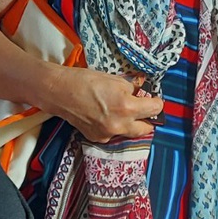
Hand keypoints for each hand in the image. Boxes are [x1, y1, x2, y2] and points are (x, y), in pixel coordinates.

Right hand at [42, 64, 162, 141]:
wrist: (60, 92)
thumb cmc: (88, 82)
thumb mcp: (117, 80)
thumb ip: (134, 89)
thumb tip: (143, 92)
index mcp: (127, 107)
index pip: (155, 109)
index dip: (157, 102)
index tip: (155, 99)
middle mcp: (119, 125)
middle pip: (146, 128)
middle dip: (148, 119)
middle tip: (145, 109)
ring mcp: (107, 134)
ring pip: (129, 133)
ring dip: (131, 124)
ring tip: (124, 112)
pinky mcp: (96, 138)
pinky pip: (113, 134)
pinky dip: (115, 127)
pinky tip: (107, 116)